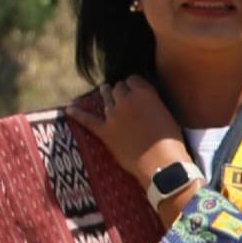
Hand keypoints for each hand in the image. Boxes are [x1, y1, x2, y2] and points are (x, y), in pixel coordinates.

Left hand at [64, 77, 192, 197]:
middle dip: (121, 90)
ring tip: (105, 91)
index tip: (137, 88)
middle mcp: (126, 100)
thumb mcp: (168, 115)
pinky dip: (78, 114)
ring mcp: (113, 115)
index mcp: (144, 93)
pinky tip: (69, 110)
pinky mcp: (105, 131)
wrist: (161, 164)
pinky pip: (87, 120)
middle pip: (118, 87)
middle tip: (124, 95)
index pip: (133, 79)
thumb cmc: (172, 142)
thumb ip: (154, 104)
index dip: (134, 84)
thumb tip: (147, 104)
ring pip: (105, 97)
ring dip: (106, 94)